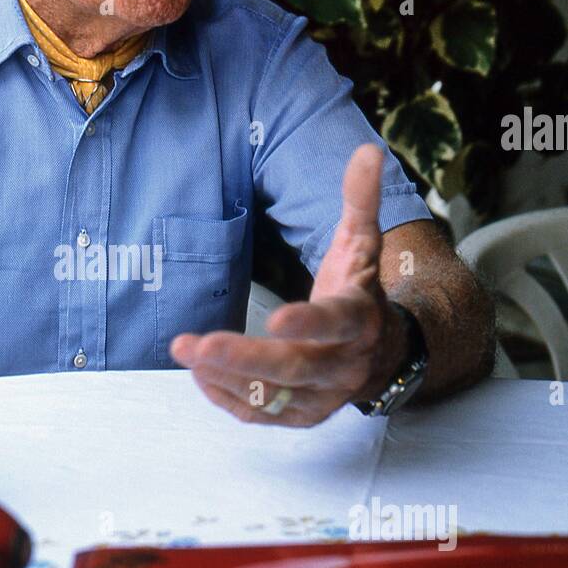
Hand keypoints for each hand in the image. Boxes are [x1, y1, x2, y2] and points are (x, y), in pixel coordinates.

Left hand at [170, 143, 407, 426]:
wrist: (382, 352)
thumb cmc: (360, 290)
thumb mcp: (362, 243)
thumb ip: (359, 200)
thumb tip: (367, 151)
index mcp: (358, 319)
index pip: (334, 324)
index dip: (307, 323)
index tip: (273, 316)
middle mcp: (342, 364)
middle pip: (294, 368)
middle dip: (245, 358)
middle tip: (198, 344)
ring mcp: (321, 396)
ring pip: (273, 397)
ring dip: (226, 378)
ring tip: (185, 352)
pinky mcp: (300, 415)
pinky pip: (261, 415)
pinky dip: (228, 398)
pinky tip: (199, 374)